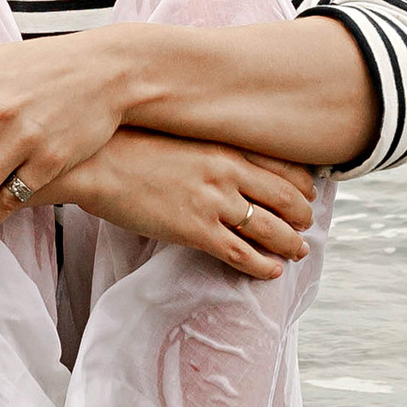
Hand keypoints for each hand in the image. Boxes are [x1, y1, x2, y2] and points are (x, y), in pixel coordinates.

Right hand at [64, 131, 316, 277]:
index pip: (282, 165)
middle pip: (285, 197)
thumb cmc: (129, 145)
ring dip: (291, 244)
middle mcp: (228, 172)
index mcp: (224, 145)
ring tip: (297, 252)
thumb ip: (208, 146)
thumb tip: (222, 160)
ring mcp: (214, 202)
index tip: (308, 193)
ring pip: (271, 229)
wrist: (98, 163)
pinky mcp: (197, 230)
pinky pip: (242, 254)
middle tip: (306, 226)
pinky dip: (262, 266)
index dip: (302, 184)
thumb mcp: (180, 134)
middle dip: (302, 215)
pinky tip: (271, 272)